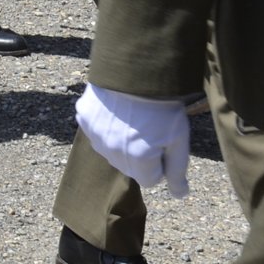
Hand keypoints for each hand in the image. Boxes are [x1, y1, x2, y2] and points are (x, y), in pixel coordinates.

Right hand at [75, 84, 190, 196]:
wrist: (136, 68)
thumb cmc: (162, 104)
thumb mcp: (179, 138)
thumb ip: (178, 171)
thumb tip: (180, 196)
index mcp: (139, 160)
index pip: (151, 179)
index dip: (161, 162)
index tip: (163, 140)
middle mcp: (112, 152)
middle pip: (129, 166)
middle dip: (140, 154)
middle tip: (149, 126)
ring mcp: (95, 135)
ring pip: (111, 150)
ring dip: (121, 140)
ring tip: (132, 116)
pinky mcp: (84, 117)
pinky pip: (95, 130)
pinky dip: (104, 123)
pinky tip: (115, 109)